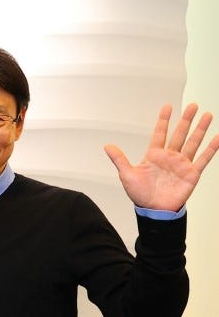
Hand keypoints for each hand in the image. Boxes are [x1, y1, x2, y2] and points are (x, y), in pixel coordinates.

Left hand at [104, 103, 218, 210]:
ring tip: (207, 115)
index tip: (167, 107)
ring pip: (193, 142)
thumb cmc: (140, 194)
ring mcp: (182, 164)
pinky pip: (203, 159)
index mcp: (154, 155)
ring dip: (200, 129)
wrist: (154, 210)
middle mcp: (169, 157)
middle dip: (186, 120)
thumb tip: (107, 146)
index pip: (160, 133)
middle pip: (179, 134)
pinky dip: (211, 149)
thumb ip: (120, 159)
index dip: (163, 120)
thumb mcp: (127, 175)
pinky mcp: (191, 173)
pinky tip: (217, 138)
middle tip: (192, 106)